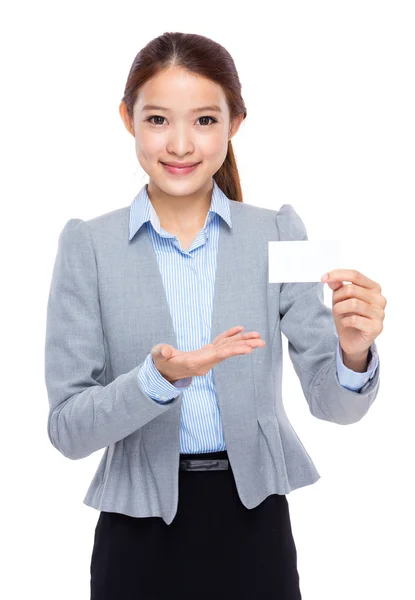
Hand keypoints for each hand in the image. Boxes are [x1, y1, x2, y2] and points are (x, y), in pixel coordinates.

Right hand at [151, 326, 265, 383]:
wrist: (163, 371)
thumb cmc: (160, 363)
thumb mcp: (158, 357)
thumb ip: (162, 353)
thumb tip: (166, 352)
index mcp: (196, 362)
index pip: (218, 356)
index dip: (233, 351)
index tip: (248, 349)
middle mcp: (205, 361)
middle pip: (228, 352)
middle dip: (245, 346)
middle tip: (262, 342)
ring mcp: (207, 357)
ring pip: (227, 348)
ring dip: (242, 341)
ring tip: (257, 336)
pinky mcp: (206, 352)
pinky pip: (221, 344)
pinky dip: (230, 336)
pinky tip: (240, 329)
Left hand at [321, 269, 386, 356]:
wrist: (353, 340)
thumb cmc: (349, 317)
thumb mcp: (340, 300)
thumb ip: (337, 287)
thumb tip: (330, 278)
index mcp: (373, 288)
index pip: (355, 275)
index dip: (337, 274)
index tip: (323, 278)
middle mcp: (379, 299)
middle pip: (351, 289)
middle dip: (337, 297)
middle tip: (335, 306)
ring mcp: (380, 313)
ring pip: (353, 303)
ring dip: (339, 309)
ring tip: (339, 314)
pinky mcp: (376, 327)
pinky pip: (354, 319)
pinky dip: (344, 321)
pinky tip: (346, 323)